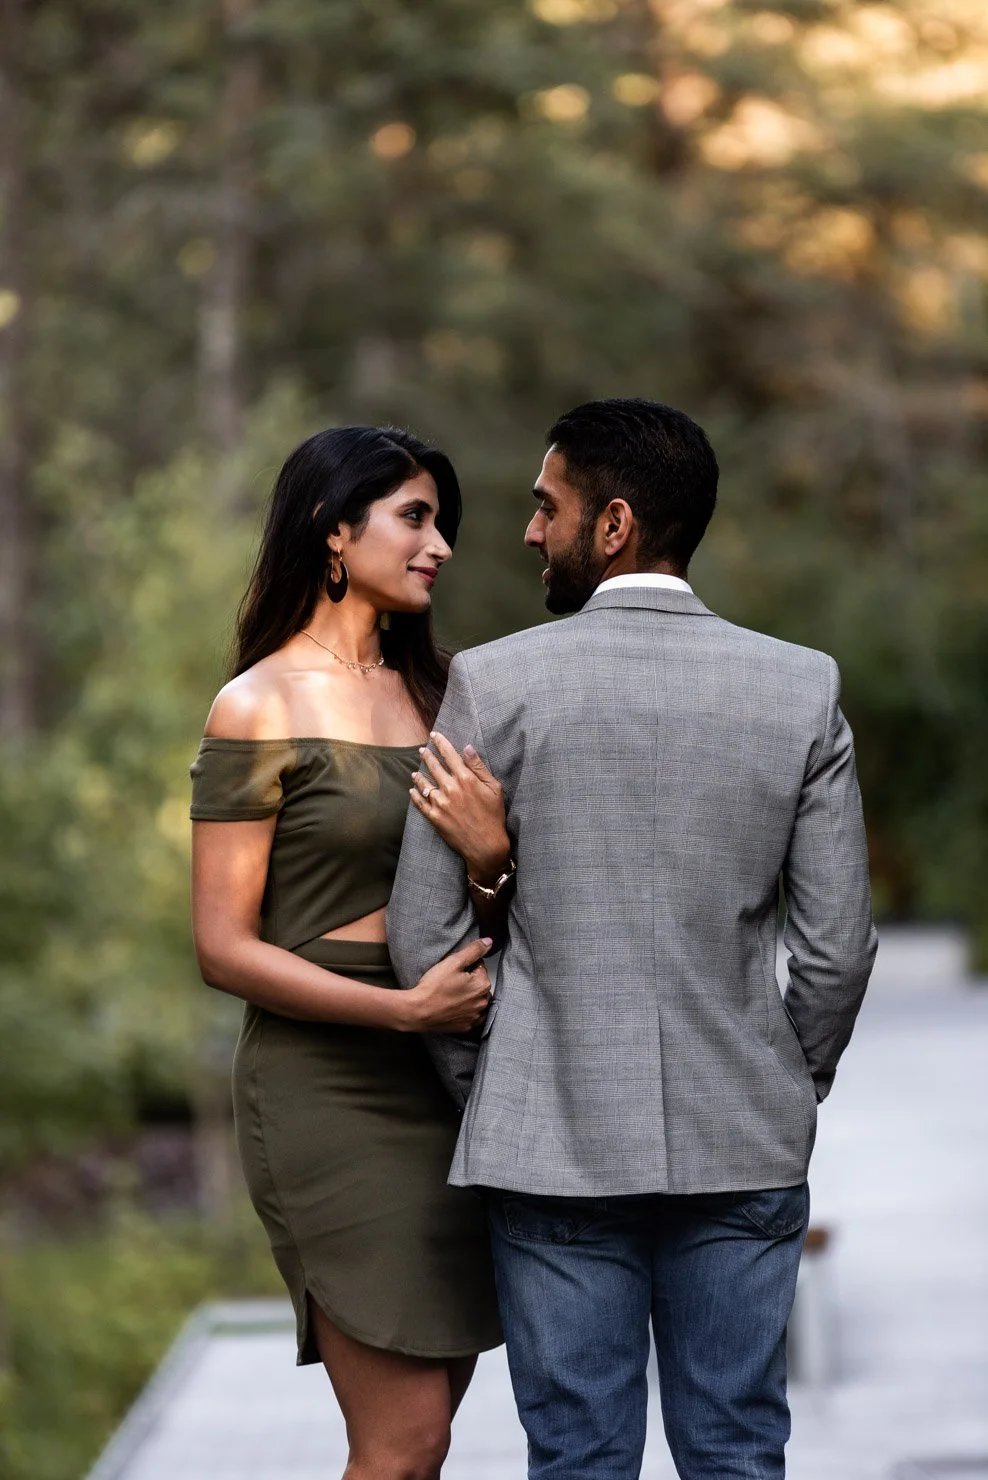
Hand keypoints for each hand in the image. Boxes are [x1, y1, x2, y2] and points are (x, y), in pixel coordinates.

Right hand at [401, 937, 493, 1033]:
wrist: (417, 1011)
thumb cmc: (433, 987)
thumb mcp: (453, 962)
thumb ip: (473, 950)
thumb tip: (488, 942)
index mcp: (482, 984)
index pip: (480, 968)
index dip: (466, 967)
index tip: (453, 971)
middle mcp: (482, 1002)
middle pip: (479, 984)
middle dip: (469, 981)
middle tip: (450, 982)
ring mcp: (475, 1016)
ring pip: (477, 1000)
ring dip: (469, 996)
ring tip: (451, 994)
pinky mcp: (466, 1026)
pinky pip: (472, 1016)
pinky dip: (467, 1011)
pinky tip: (455, 1007)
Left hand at [410, 732, 510, 882]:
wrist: (486, 845)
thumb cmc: (494, 815)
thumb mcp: (494, 788)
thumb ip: (479, 767)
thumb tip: (467, 747)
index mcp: (466, 779)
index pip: (449, 754)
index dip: (440, 742)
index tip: (434, 735)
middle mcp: (450, 789)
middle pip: (434, 766)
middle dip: (427, 755)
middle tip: (422, 750)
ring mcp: (440, 803)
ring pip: (424, 783)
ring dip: (418, 775)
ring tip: (415, 771)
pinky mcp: (434, 817)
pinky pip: (420, 803)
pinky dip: (415, 795)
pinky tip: (412, 790)